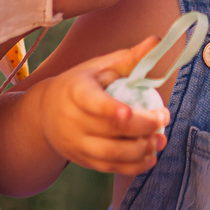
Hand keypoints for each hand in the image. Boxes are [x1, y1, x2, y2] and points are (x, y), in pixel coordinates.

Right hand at [31, 36, 168, 175]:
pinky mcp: (84, 160)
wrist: (46, 113)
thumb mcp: (100, 67)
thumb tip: (157, 41)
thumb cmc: (81, 84)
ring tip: (161, 139)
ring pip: (112, 154)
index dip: (109, 108)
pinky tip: (150, 156)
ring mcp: (76, 143)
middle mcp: (72, 120)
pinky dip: (134, 166)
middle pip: (110, 129)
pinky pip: (111, 168)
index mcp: (75, 91)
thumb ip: (130, 57)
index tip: (128, 113)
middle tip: (163, 118)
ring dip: (142, 150)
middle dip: (143, 127)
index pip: (91, 101)